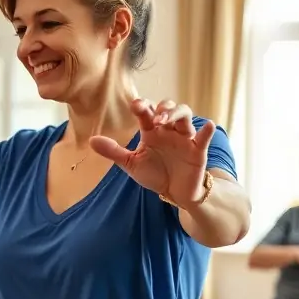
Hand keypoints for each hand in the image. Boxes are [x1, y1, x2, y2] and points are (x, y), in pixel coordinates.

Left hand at [90, 98, 215, 207]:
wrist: (174, 193)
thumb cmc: (154, 174)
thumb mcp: (131, 164)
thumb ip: (113, 152)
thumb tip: (91, 140)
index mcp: (151, 131)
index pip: (147, 112)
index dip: (142, 106)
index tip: (135, 105)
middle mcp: (168, 130)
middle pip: (168, 108)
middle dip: (161, 108)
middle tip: (152, 117)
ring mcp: (184, 138)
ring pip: (185, 116)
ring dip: (176, 114)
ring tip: (164, 120)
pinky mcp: (197, 150)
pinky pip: (203, 137)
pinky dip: (206, 130)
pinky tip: (207, 124)